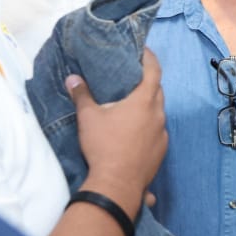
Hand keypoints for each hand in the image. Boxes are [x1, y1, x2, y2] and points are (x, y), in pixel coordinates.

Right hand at [73, 49, 168, 211]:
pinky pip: (157, 131)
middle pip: (158, 91)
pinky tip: (133, 131)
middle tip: (132, 77)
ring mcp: (162, 134)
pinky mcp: (161, 151)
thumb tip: (72, 79)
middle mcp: (158, 115)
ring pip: (158, 112)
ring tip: (131, 105)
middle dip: (148, 82)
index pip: (154, 71)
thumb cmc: (103, 146)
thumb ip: (82, 95)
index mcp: (144, 101)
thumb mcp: (89, 117)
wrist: (117, 185)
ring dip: (148, 106)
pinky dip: (148, 125)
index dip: (149, 58)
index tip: (143, 51)